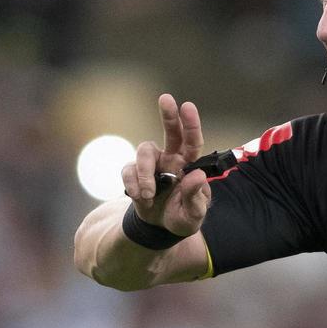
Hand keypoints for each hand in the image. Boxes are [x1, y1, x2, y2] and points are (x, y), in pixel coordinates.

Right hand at [121, 93, 212, 236]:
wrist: (160, 228)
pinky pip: (129, 170)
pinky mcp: (135, 173)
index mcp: (189, 165)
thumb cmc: (182, 218)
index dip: (191, 124)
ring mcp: (152, 164)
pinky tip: (139, 197)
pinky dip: (133, 184)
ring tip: (148, 195)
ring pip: (144, 152)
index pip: (192, 142)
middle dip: (168, 115)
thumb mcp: (193, 215)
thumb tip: (197, 175)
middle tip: (166, 98)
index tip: (187, 106)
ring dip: (145, 173)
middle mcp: (171, 159)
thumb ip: (195, 197)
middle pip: (171, 132)